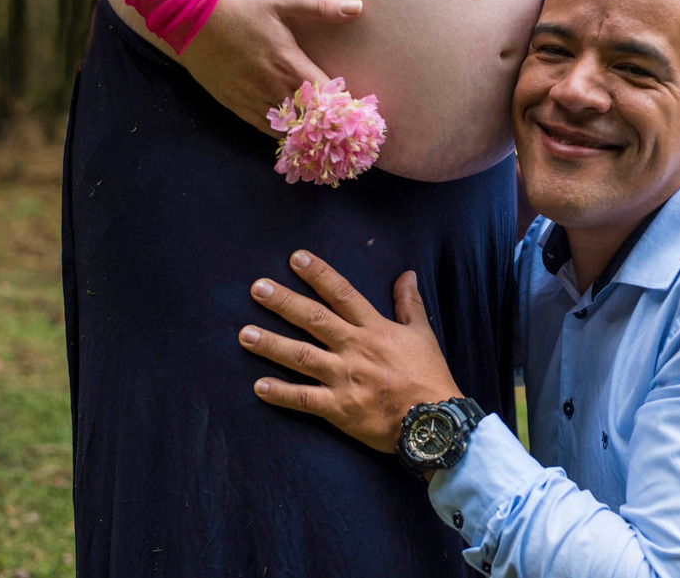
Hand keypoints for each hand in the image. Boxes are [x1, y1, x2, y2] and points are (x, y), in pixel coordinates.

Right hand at [178, 0, 362, 136]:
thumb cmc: (238, 1)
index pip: (327, 99)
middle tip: (341, 127)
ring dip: (303, 131)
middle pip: (309, 120)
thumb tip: (357, 7)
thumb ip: (321, 6)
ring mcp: (250, 99)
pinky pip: (261, 129)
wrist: (187, 11)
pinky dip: (279, 134)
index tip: (355, 112)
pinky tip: (289, 131)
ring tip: (317, 132)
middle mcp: (272, 88)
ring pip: (286, 130)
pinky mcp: (232, 103)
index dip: (343, 108)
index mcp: (290, 65)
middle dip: (327, 124)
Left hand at [239, 250, 461, 452]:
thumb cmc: (428, 376)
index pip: (342, 293)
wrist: (434, 421)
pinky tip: (258, 386)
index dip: (319, 274)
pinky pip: (304, 399)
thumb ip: (409, 303)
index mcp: (374, 329)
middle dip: (283, 302)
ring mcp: (344, 379)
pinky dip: (280, 394)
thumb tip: (407, 274)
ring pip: (301, 357)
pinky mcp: (338, 409)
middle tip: (257, 288)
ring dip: (271, 344)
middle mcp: (354, 349)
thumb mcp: (422, 334)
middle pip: (314, 319)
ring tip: (245, 334)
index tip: (296, 258)